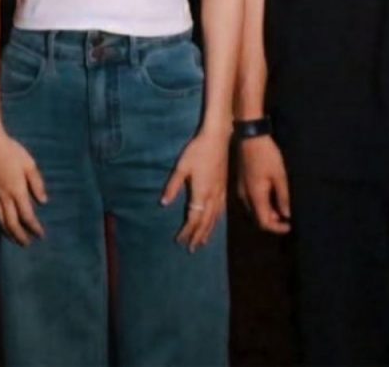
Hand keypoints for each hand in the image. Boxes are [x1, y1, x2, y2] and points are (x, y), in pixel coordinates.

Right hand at [0, 127, 46, 245]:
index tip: (41, 235)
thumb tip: (43, 202)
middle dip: (20, 236)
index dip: (34, 227)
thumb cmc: (12, 151)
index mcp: (17, 190)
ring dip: (8, 233)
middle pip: (12, 223)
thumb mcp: (29, 164)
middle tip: (27, 244)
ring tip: (15, 239)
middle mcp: (4, 196)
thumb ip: (37, 184)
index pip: (27, 215)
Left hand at [160, 129, 227, 252]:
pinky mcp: (224, 188)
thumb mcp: (181, 167)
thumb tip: (164, 203)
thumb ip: (173, 186)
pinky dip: (216, 222)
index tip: (180, 241)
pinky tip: (214, 224)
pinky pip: (220, 211)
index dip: (187, 231)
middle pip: (205, 222)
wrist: (218, 139)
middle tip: (192, 249)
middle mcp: (213, 197)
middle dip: (198, 236)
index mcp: (201, 193)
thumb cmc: (197, 151)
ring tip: (202, 242)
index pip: (193, 218)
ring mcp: (220, 193)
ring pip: (215, 219)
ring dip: (208, 232)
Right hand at [237, 135, 290, 233]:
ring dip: (266, 212)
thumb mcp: (279, 176)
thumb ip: (283, 197)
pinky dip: (261, 204)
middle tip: (287, 215)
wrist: (250, 135)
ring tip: (281, 206)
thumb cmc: (266, 155)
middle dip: (272, 221)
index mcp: (254, 196)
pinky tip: (270, 196)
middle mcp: (244, 196)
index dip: (277, 228)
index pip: (264, 222)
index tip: (290, 225)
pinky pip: (250, 200)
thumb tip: (286, 215)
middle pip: (257, 218)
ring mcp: (241, 189)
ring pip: (253, 209)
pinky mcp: (240, 182)